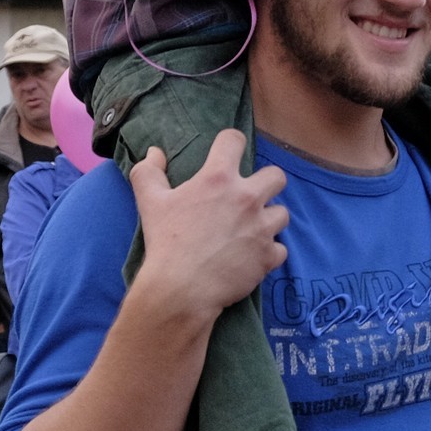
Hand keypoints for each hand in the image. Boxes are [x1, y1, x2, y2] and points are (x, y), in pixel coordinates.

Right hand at [128, 135, 288, 323]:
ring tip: (251, 230)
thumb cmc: (165, 242)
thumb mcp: (150, 202)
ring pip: (282, 214)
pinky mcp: (268, 256)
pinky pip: (280, 248)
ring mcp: (262, 228)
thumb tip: (154, 152)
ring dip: (268, 220)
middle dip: (266, 183)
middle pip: (277, 176)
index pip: (234, 140)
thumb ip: (148, 172)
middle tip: (250, 196)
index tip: (226, 154)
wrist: (181, 289)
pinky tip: (252, 256)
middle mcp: (247, 198)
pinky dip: (268, 253)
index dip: (230, 144)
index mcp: (218, 179)